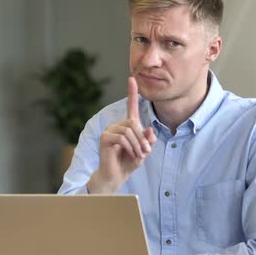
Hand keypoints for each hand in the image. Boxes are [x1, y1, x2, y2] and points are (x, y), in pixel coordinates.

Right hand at [87, 77, 156, 193]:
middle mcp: (117, 125)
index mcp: (127, 126)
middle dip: (142, 138)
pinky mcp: (105, 137)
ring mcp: (109, 130)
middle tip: (146, 152)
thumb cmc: (129, 162)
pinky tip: (130, 154)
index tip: (132, 78)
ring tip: (139, 155)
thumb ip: (148, 140)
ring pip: (129, 130)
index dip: (132, 92)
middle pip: (133, 123)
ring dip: (137, 144)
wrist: (116, 176)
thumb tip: (150, 130)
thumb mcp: (144, 150)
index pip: (130, 106)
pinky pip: (122, 137)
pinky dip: (130, 146)